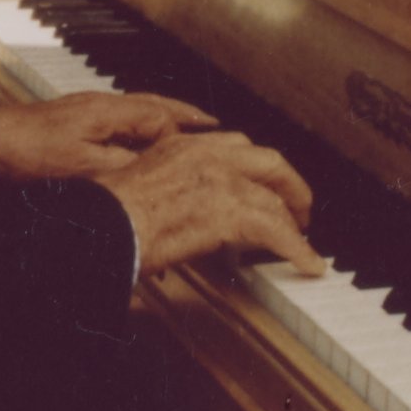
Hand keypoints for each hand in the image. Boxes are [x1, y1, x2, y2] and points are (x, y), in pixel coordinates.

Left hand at [0, 90, 217, 183]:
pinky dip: (143, 131)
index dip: (187, 137)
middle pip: (156, 108)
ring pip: (140, 113)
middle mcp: (103, 107)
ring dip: (168, 122)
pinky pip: (122, 123)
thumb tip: (160, 169)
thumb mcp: (82, 168)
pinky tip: (144, 146)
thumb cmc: (28, 154)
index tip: (210, 152)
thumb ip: (124, 165)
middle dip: (188, 118)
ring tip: (192, 131)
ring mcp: (89, 115)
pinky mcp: (76, 126)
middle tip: (217, 126)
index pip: (163, 119)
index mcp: (109, 112)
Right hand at [91, 130, 324, 279]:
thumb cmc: (108, 215)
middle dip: (290, 185)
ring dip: (294, 222)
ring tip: (302, 241)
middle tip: (298, 208)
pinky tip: (307, 263)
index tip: (264, 183)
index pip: (237, 147)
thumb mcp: (141, 186)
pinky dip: (298, 249)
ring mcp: (222, 181)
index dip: (257, 169)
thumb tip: (180, 212)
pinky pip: (278, 231)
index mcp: (183, 146)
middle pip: (269, 161)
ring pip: (275, 198)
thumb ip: (169, 190)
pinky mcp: (231, 212)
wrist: (103, 225)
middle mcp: (207, 155)